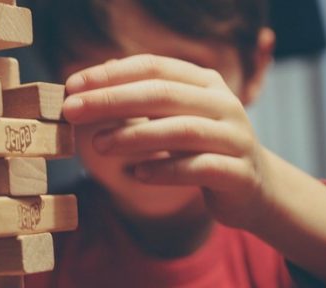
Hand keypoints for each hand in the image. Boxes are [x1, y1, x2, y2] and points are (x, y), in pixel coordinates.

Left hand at [63, 54, 271, 228]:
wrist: (253, 189)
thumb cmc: (201, 148)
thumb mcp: (174, 115)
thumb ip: (142, 96)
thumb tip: (99, 73)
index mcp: (204, 82)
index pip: (153, 66)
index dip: (110, 74)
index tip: (71, 85)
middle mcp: (223, 103)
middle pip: (163, 93)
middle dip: (112, 100)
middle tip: (72, 110)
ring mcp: (235, 137)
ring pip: (181, 130)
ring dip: (134, 135)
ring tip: (98, 144)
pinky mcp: (238, 173)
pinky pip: (199, 168)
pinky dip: (165, 170)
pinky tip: (136, 174)